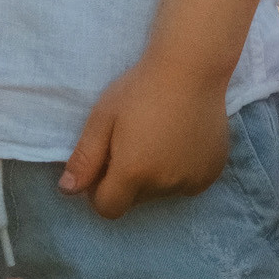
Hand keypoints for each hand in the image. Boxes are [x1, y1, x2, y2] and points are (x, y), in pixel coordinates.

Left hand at [59, 49, 230, 218]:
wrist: (190, 69)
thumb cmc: (139, 89)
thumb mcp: (102, 119)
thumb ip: (85, 159)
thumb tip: (68, 190)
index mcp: (133, 173)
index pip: (108, 208)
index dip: (99, 191)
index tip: (105, 164)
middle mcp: (164, 185)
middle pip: (134, 200)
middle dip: (127, 181)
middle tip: (132, 143)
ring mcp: (192, 181)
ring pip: (161, 192)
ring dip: (154, 176)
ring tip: (158, 138)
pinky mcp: (211, 173)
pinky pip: (187, 184)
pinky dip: (179, 171)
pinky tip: (179, 142)